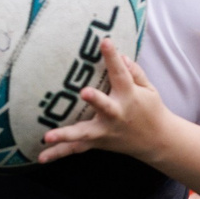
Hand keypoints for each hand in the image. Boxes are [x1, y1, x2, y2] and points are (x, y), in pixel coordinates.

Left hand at [39, 39, 172, 162]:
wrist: (158, 141)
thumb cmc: (151, 109)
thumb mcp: (149, 89)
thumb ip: (134, 72)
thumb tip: (120, 56)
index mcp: (129, 97)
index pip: (121, 74)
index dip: (112, 57)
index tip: (105, 41)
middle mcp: (117, 115)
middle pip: (105, 107)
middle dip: (95, 100)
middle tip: (84, 92)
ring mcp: (105, 131)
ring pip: (84, 133)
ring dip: (66, 135)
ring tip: (48, 136)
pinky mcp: (98, 143)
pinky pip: (76, 149)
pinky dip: (58, 153)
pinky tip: (41, 157)